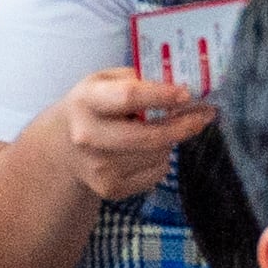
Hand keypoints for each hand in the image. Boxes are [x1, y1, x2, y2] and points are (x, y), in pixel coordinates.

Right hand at [49, 64, 221, 200]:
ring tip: (162, 131)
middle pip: (149, 136)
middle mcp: (88, 136)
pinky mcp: (110, 188)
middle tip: (203, 116)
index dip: (162, 96)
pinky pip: (156, 173)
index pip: (129, 97)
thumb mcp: (105, 81)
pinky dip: (161, 160)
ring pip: (158, 155)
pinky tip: (147, 151)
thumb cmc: (93, 106)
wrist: (63, 147)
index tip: (186, 94)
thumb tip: (181, 88)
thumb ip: (137, 79)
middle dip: (183, 126)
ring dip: (170, 141)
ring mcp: (99, 167)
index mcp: (86, 101)